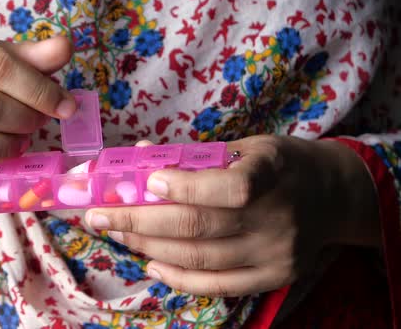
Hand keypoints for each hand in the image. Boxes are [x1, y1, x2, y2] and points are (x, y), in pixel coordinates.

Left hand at [85, 136, 380, 296]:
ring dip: (149, 247)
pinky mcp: (273, 277)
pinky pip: (216, 286)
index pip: (230, 188)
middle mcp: (279, 218)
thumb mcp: (247, 146)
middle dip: (139, 222)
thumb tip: (138, 156)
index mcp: (274, 172)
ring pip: (199, 259)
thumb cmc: (280, 164)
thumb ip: (196, 156)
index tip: (147, 182)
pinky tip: (150, 263)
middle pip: (199, 228)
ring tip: (117, 235)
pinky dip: (177, 277)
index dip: (185, 187)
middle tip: (99, 216)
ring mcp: (277, 254)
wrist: (332, 196)